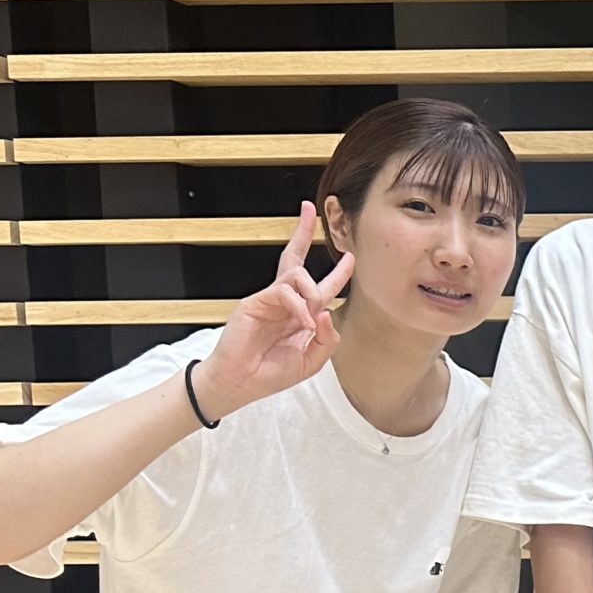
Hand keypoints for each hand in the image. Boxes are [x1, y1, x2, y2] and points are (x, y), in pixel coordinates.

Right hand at [192, 205, 352, 418]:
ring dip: (313, 292)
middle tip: (309, 209)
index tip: (351, 257)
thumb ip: (327, 339)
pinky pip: (284, 292)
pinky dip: (299, 307)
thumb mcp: (312, 359)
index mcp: (299, 314)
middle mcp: (284, 302)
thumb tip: (327, 311)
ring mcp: (269, 300)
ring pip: (297, 275)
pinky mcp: (255, 302)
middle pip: (294, 259)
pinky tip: (303, 323)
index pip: (318, 286)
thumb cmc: (271, 372)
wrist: (242, 383)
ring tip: (310, 318)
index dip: (336, 272)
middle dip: (302, 232)